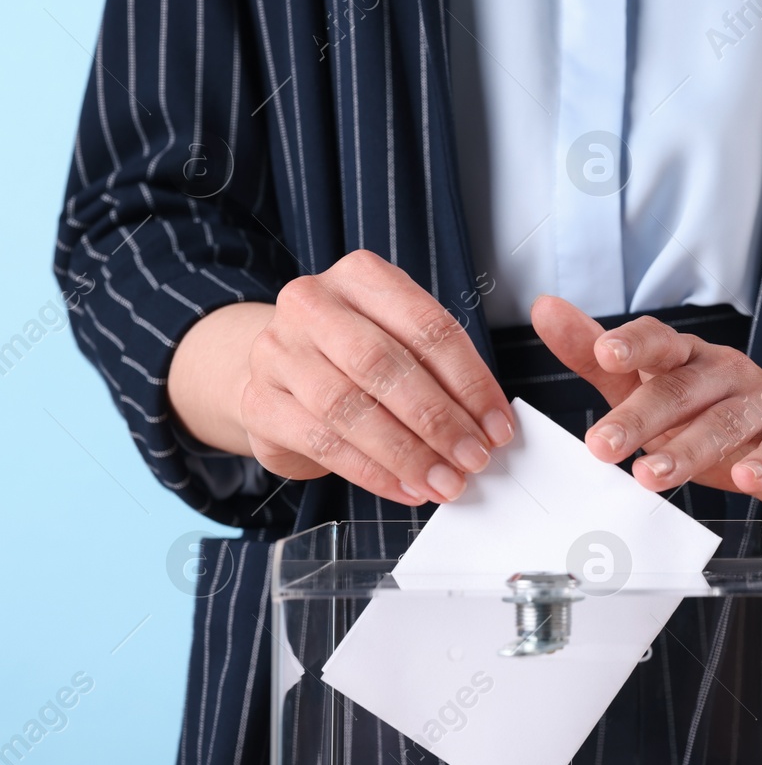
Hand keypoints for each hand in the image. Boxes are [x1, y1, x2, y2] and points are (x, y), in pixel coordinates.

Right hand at [171, 250, 514, 505]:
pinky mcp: (260, 403)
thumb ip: (441, 369)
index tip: (499, 425)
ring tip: (445, 481)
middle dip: (438, 419)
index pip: (427, 328)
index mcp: (361, 276)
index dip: (470, 381)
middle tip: (474, 457)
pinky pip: (323, 444)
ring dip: (407, 453)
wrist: (280, 370)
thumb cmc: (356, 354)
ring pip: (350, 408)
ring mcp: (278, 352)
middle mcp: (312, 304)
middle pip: (384, 365)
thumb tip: (490, 424)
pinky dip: (373, 473)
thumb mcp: (399, 338)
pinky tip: (407, 488)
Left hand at [531, 296, 761, 511]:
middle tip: (600, 445)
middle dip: (639, 417)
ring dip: (686, 449)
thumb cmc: (715, 407)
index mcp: (687, 357)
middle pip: (680, 389)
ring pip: (724, 421)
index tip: (604, 354)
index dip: (633, 345)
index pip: (658, 342)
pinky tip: (744, 477)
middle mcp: (724, 373)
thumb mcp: (651, 382)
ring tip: (649, 476)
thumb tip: (545, 309)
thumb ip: (596, 355)